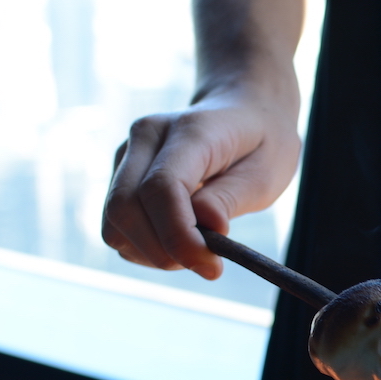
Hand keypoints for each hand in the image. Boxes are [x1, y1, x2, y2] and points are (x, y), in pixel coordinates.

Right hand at [102, 84, 300, 278]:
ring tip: (196, 249)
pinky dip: (144, 248)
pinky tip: (178, 240)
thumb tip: (207, 226)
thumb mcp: (266, 172)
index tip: (211, 267)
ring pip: (114, 223)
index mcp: (189, 130)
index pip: (161, 187)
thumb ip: (232, 197)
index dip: (178, 236)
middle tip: (208, 264)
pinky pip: (117, 226)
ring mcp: (127, 154)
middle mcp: (146, 136)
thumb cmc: (260, 143)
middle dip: (162, 252)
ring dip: (152, 253)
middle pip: (124, 207)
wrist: (243, 112)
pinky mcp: (120, 175)